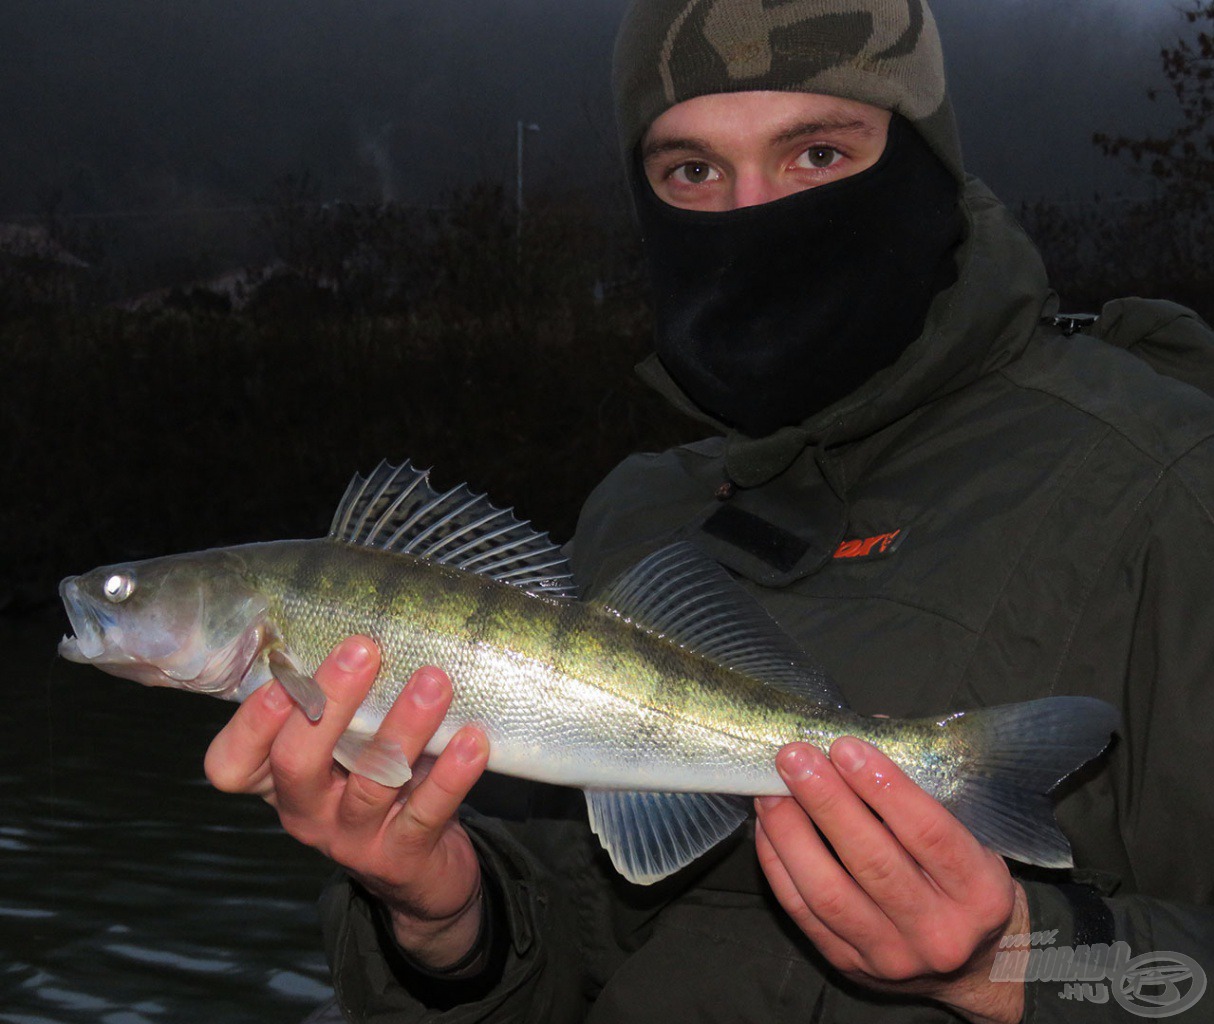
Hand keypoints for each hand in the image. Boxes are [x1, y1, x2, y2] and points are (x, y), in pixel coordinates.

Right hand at [204, 635, 489, 968]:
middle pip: (297, 762)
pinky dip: (451, 775)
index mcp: (279, 780)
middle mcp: (307, 811)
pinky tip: (471, 739)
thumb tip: (357, 621)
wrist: (418, 871)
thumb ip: (336, 704)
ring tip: (433, 681)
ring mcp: (353, 839)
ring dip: (403, 727)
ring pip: (372, 782)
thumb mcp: (343, 748)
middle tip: (364, 650)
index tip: (282, 677)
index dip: (250, 723)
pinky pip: (427, 813)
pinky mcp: (403, 857)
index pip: (232, 764)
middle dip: (330, 702)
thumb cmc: (373, 782)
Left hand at [754, 737, 1027, 1023]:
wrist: (972, 966)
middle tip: (795, 757)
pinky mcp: (848, 963)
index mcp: (980, 893)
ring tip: (770, 789)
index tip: (847, 747)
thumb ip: (923, 787)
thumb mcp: (971, 836)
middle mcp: (938, 931)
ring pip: (829, 893)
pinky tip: (767, 826)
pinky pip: (802, 911)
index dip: (885, 787)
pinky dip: (778, 864)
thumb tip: (866, 730)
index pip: (930, 834)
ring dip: (792, 833)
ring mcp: (890, 954)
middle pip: (874, 863)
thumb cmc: (965, 882)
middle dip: (828, 803)